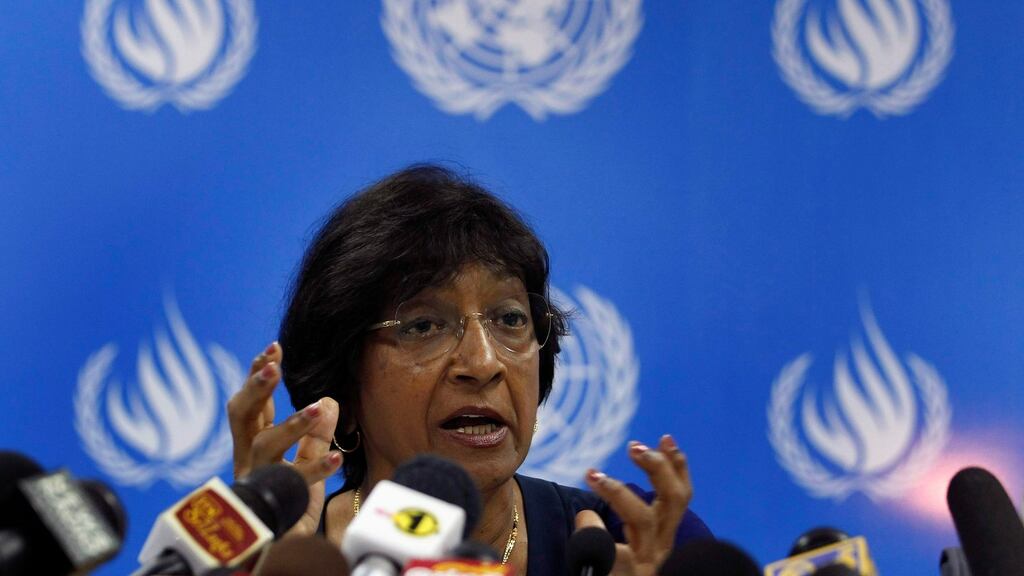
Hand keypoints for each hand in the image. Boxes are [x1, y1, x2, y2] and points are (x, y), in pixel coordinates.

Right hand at [226, 341, 342, 535]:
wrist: (282, 558)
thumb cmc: (288, 511)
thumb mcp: (307, 466)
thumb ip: (315, 437)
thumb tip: (330, 400)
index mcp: (254, 448)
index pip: (252, 405)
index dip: (258, 376)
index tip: (273, 349)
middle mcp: (248, 462)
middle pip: (241, 417)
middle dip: (256, 388)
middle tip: (272, 365)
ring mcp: (256, 485)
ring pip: (263, 447)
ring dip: (290, 424)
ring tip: (316, 407)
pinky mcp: (273, 509)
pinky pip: (293, 485)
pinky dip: (316, 468)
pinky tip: (337, 456)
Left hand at [575, 435, 691, 575]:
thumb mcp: (614, 558)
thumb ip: (602, 532)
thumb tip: (584, 514)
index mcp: (662, 542)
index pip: (680, 498)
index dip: (677, 467)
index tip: (666, 438)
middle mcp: (660, 552)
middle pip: (674, 501)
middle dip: (658, 468)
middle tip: (635, 446)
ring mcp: (645, 566)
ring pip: (641, 519)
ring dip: (619, 491)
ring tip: (594, 474)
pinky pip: (608, 549)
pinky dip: (592, 531)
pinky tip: (581, 519)